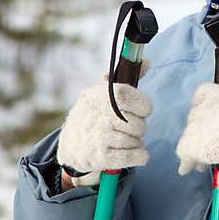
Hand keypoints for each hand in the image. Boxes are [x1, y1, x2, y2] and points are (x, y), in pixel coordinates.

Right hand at [57, 61, 151, 186]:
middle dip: (139, 127)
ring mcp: (97, 137)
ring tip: (124, 139)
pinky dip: (140, 156)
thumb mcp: (103, 91)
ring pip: (136, 140)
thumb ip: (127, 77)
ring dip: (136, 142)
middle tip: (128, 128)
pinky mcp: (99, 157)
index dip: (142, 105)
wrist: (71, 144)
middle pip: (138, 123)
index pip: (128, 96)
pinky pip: (133, 156)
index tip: (142, 110)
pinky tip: (134, 152)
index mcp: (97, 95)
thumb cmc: (94, 114)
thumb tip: (147, 61)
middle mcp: (97, 115)